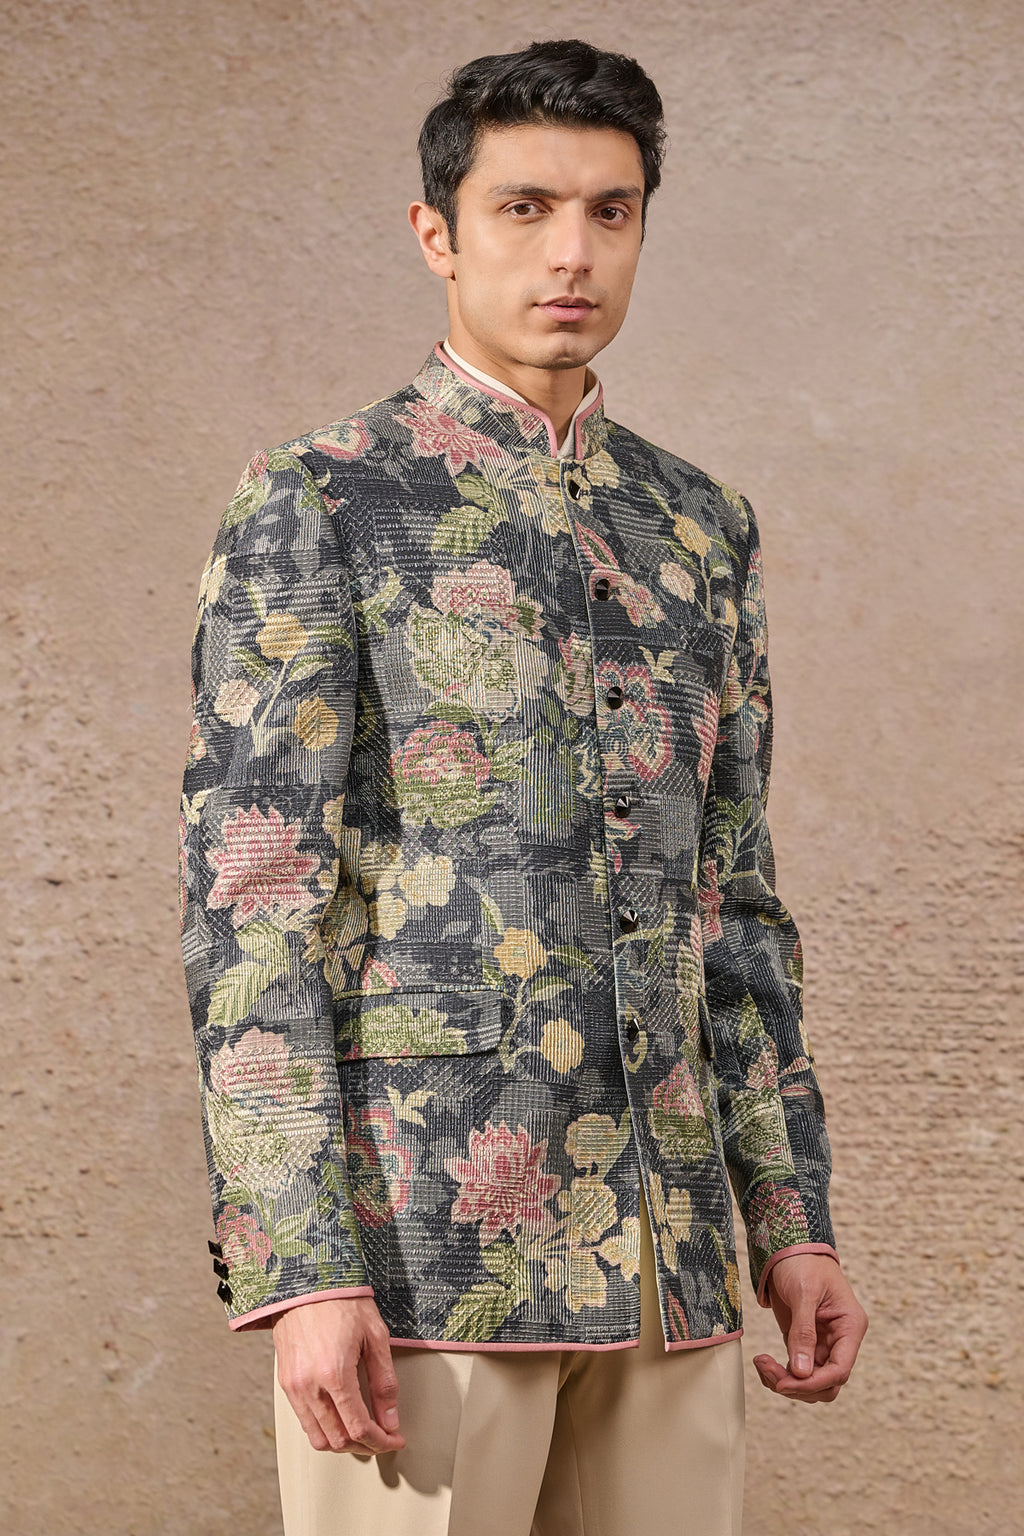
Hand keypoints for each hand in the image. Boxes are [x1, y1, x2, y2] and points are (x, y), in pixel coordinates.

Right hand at [273, 1295, 404, 1453]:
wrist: (306, 1281)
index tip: (394, 1439)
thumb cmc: (341, 1300)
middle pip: (337, 1440)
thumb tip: (391, 1418)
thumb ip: (384, 1382)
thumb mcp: (375, 1336)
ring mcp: (293, 1386)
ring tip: (362, 1432)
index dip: (381, 1441)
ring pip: (317, 1437)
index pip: (359, 1427)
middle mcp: (309, 1385)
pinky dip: (323, 1428)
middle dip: (364, 1446)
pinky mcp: (285, 1383)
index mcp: (334, 1374)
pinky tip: (340, 1417)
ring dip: (342, 1442)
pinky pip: (304, 1421)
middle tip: (382, 1436)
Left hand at [753, 1254, 867, 1403]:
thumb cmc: (803, 1262)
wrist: (790, 1246)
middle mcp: (840, 1340)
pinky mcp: (805, 1343)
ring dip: (786, 1382)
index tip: (785, 1383)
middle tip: (768, 1370)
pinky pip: (798, 1372)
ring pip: (812, 1382)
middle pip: (827, 1383)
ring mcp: (823, 1344)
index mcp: (850, 1327)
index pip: (840, 1369)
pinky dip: (780, 1374)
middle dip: (798, 1385)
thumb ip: (803, 1332)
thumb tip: (801, 1373)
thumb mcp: (804, 1293)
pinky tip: (764, 1363)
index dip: (814, 1382)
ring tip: (762, 1364)